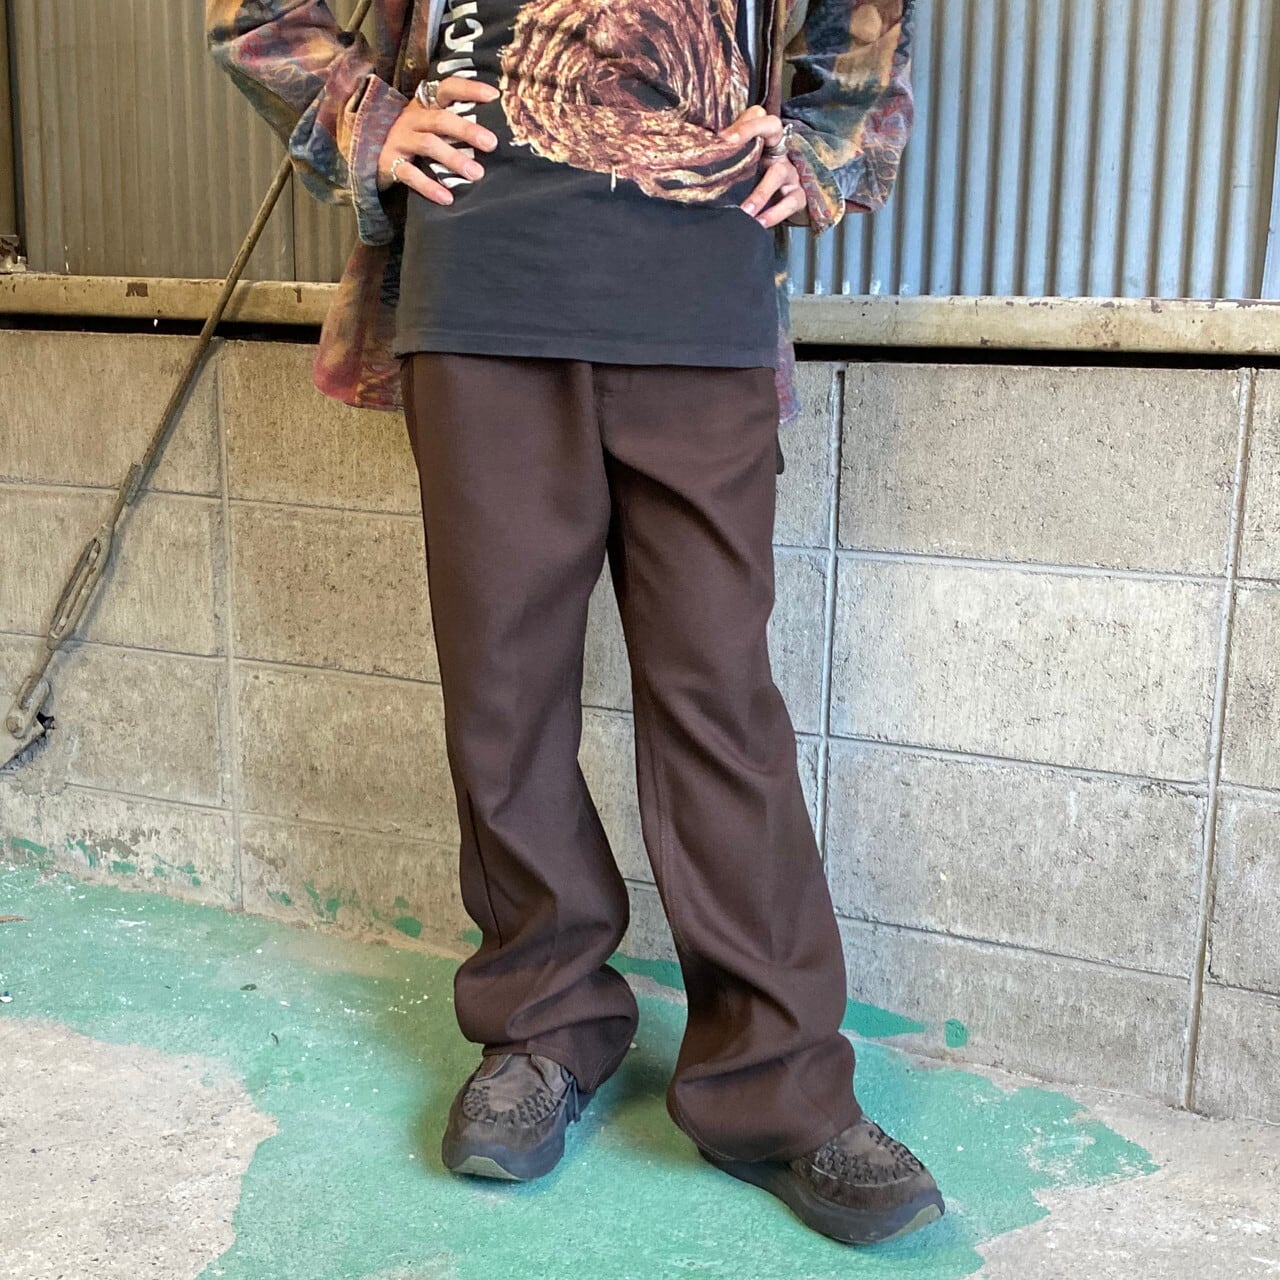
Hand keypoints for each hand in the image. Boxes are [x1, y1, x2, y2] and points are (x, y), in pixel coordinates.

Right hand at [377, 75, 501, 204]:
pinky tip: (447, 198)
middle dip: (467, 130)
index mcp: (424, 104)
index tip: (494, 96)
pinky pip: (411, 174)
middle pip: (441, 120)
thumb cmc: (412, 137)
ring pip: (428, 144)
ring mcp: (400, 139)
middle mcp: (412, 118)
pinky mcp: (390, 162)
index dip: (469, 89)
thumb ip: (453, 123)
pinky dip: (429, 187)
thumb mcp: (429, 124)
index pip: (447, 89)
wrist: (369, 152)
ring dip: (454, 159)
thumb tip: (492, 135)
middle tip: (492, 143)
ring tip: (477, 174)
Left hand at [718, 105, 809, 228]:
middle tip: (728, 157)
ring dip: (760, 193)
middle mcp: (779, 150)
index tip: (724, 139)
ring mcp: (789, 172)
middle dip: (750, 134)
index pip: (759, 118)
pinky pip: (790, 202)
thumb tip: (706, 151)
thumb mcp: (738, 163)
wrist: (776, 202)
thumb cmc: (750, 179)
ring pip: (779, 173)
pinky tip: (759, 223)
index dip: (746, 125)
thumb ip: (726, 153)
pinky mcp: (797, 194)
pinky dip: (774, 214)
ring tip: (745, 210)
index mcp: (765, 138)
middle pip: (774, 130)